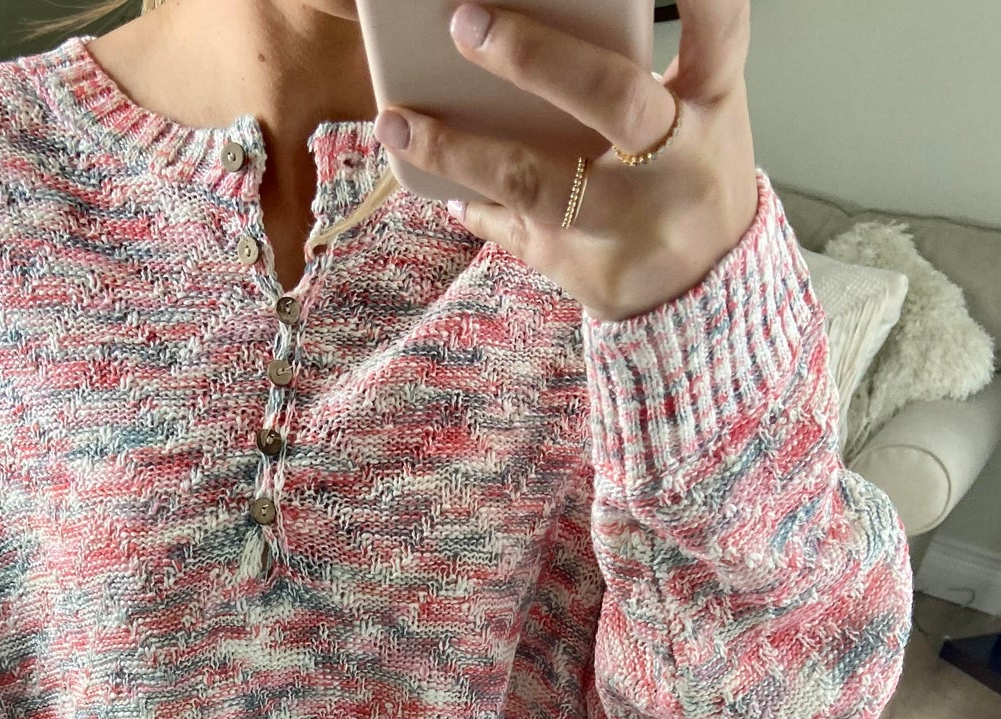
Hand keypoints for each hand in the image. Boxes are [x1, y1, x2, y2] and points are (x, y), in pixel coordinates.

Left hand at [372, 0, 760, 322]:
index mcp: (710, 105)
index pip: (721, 29)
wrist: (704, 293)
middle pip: (614, 100)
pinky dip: (469, 201)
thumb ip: (637, 64)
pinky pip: (511, 229)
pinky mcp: (584, 269)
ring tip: (396, 122)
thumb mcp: (695, 112)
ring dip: (456, 151)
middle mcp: (675, 164)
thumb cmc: (687, 176)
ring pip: (535, 181)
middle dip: (537, 59)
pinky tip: (432, 181)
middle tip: (466, 23)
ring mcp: (626, 223)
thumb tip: (536, 15)